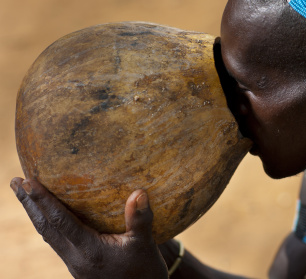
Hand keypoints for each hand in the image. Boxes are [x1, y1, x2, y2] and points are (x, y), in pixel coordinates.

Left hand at [10, 177, 167, 278]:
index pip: (60, 221)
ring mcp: (74, 262)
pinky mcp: (77, 264)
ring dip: (34, 212)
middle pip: (45, 227)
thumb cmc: (145, 270)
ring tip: (22, 193)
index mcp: (90, 250)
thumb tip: (139, 192)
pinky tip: (47, 215)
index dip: (43, 200)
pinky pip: (55, 240)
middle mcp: (76, 257)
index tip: (28, 181)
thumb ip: (141, 219)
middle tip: (14, 181)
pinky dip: (46, 223)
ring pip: (47, 234)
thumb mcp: (145, 244)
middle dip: (28, 204)